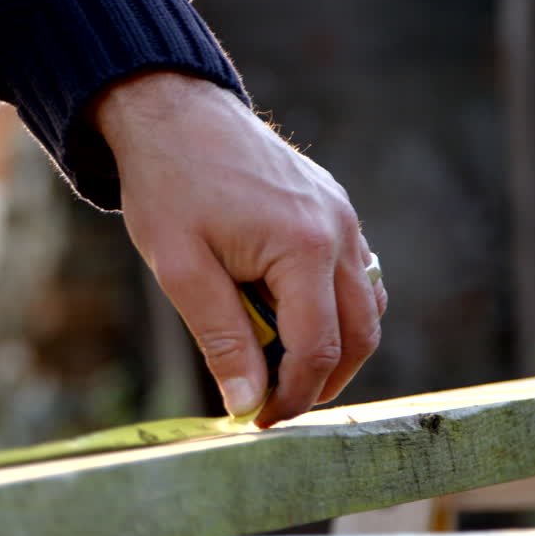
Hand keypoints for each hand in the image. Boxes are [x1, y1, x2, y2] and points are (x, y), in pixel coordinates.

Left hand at [94, 73, 386, 426]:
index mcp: (305, 248)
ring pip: (365, 307)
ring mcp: (343, 217)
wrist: (173, 113)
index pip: (319, 349)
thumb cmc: (169, 186)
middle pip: (359, 336)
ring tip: (275, 366)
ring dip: (331, 347)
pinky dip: (331, 309)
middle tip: (272, 405)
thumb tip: (247, 405)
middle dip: (321, 382)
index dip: (291, 397)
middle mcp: (340, 232)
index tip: (258, 422)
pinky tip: (284, 319)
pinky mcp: (333, 209)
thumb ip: (221, 340)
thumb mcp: (182, 270)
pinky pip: (353, 275)